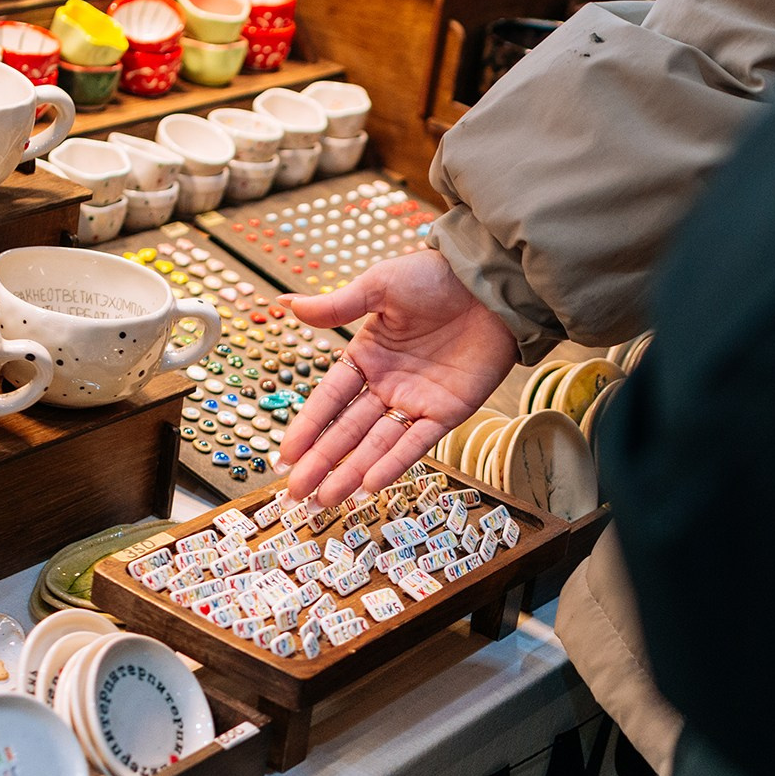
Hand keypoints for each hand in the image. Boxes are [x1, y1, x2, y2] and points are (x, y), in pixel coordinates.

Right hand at [277, 250, 518, 505]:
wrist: (489, 283)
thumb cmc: (434, 276)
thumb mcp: (379, 286)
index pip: (328, 400)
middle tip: (296, 492)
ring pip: (377, 445)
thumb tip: (288, 304)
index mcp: (366, 357)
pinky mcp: (448, 412)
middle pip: (347, 431)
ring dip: (350, 472)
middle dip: (321, 463)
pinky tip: (368, 484)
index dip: (307, 428)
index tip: (285, 456)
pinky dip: (393, 463)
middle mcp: (387, 384)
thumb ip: (337, 305)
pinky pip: (416, 443)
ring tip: (325, 499)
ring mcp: (416, 402)